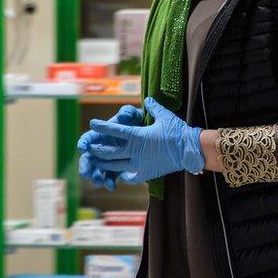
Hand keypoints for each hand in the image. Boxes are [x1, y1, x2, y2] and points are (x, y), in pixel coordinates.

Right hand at [77, 105, 143, 189]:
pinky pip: (110, 178)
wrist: (147, 135)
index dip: (84, 142)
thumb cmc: (136, 122)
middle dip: (86, 166)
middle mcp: (102, 148)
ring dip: (96, 177)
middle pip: (89, 158)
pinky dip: (109, 183)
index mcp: (101, 135)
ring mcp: (108, 160)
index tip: (82, 147)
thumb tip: (123, 113)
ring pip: (97, 170)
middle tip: (85, 173)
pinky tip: (112, 186)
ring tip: (98, 182)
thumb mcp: (133, 115)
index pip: (89, 138)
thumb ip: (128, 112)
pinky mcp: (116, 170)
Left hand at [87, 97, 203, 183]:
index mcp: (137, 135)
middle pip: (110, 151)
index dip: (102, 126)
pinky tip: (121, 175)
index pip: (115, 130)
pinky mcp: (146, 173)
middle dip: (97, 149)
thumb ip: (153, 107)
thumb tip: (147, 99)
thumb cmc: (177, 131)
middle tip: (88, 148)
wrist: (189, 149)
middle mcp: (134, 150)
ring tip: (96, 163)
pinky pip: (130, 177)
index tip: (92, 124)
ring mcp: (139, 164)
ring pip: (115, 165)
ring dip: (104, 164)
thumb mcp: (164, 115)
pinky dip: (124, 176)